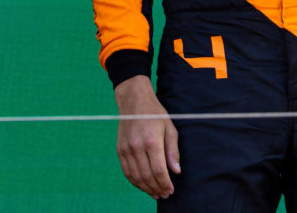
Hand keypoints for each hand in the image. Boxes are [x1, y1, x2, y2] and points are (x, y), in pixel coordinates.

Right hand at [114, 76, 179, 198]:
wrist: (133, 101)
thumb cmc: (154, 114)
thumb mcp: (169, 128)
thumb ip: (173, 151)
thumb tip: (176, 171)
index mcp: (151, 141)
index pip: (159, 171)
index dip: (165, 184)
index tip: (171, 190)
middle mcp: (136, 146)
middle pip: (147, 176)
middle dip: (157, 188)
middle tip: (165, 194)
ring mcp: (126, 148)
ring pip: (136, 176)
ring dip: (146, 188)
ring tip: (155, 193)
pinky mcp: (120, 149)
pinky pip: (126, 171)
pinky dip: (135, 181)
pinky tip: (143, 185)